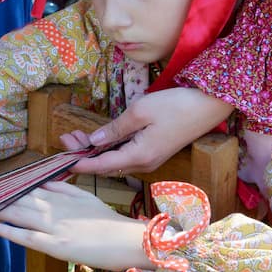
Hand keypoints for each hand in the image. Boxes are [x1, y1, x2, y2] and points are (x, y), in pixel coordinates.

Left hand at [0, 181, 150, 271]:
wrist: (127, 240)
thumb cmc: (107, 221)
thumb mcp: (84, 197)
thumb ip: (62, 188)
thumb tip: (41, 181)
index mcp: (60, 195)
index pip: (28, 186)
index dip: (6, 185)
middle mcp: (54, 208)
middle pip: (18, 198)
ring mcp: (53, 226)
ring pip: (19, 213)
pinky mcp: (55, 245)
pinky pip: (27, 236)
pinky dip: (8, 231)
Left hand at [70, 86, 232, 175]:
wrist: (208, 106)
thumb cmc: (175, 105)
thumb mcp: (140, 111)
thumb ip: (115, 128)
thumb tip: (93, 141)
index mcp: (140, 156)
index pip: (102, 166)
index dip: (81, 164)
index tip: (62, 161)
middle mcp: (144, 164)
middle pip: (107, 165)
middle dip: (83, 154)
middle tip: (64, 139)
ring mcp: (151, 160)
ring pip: (116, 161)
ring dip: (95, 151)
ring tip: (75, 137)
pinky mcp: (155, 153)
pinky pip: (126, 156)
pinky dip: (110, 148)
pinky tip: (100, 139)